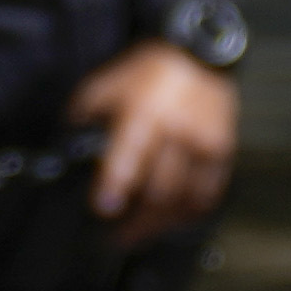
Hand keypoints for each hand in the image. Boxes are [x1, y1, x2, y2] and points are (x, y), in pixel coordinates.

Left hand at [73, 41, 241, 243]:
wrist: (200, 54)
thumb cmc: (151, 70)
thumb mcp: (109, 82)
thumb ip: (86, 110)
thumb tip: (68, 133)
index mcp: (145, 114)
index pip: (130, 158)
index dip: (116, 187)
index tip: (103, 209)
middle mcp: (178, 133)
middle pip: (160, 190)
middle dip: (137, 220)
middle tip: (117, 237)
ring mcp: (204, 146)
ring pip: (185, 200)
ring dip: (161, 225)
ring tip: (140, 236)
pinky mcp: (222, 153)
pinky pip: (208, 194)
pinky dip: (189, 213)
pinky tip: (172, 221)